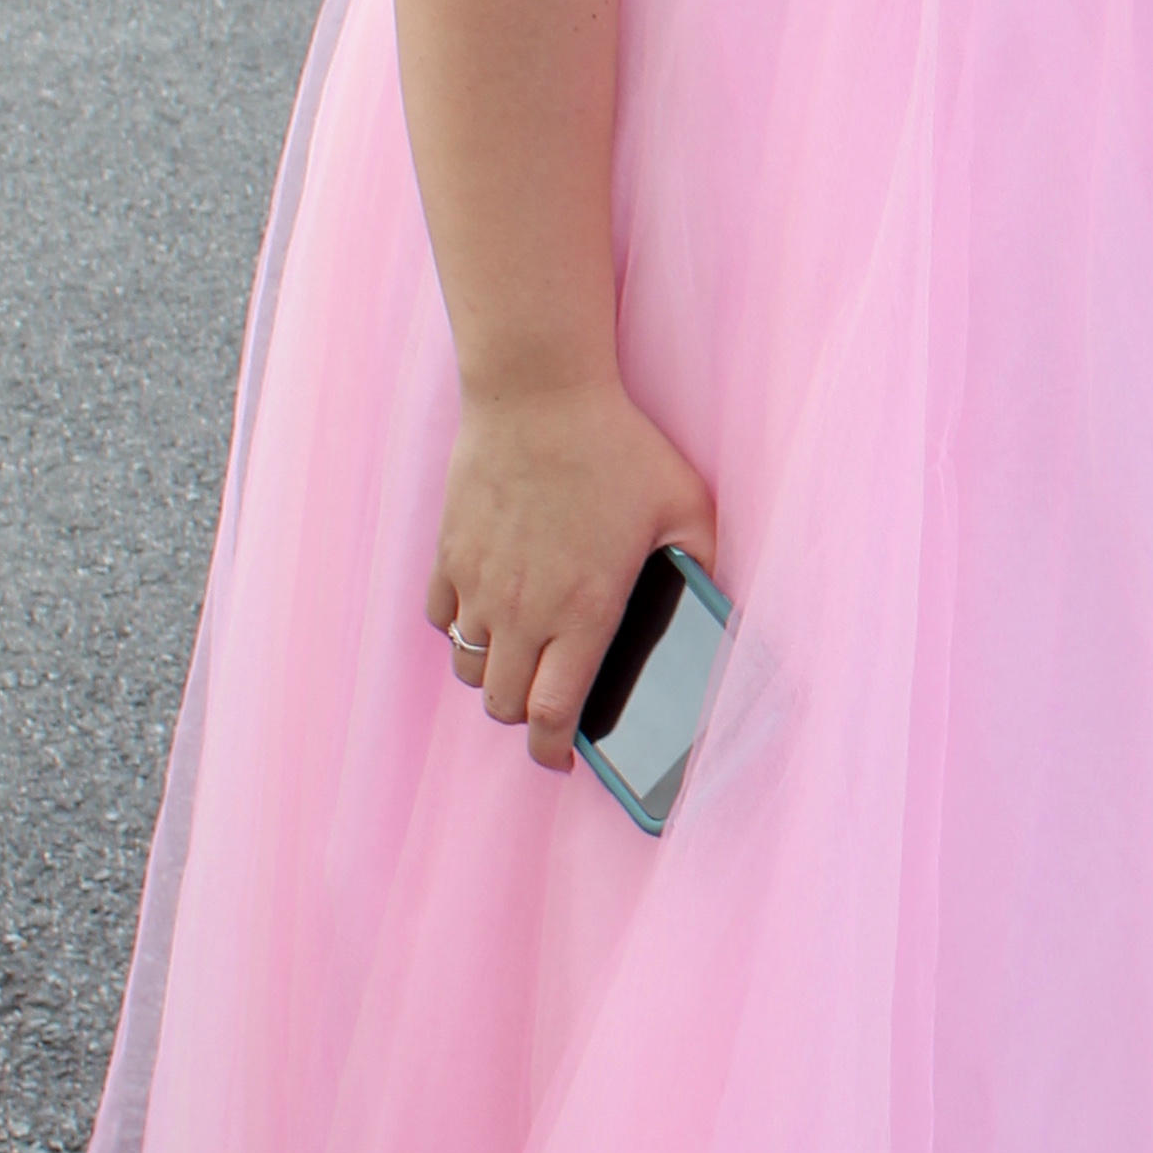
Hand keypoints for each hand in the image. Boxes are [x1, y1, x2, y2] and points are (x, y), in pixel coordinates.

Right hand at [428, 378, 715, 772]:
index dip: (555, 752)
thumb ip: (701, 564)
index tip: (564, 759)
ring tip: (524, 656)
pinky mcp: (448, 555)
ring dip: (495, 675)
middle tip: (550, 702)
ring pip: (469, 668)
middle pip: (504, 706)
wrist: (538, 394)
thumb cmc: (618, 448)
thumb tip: (711, 606)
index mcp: (584, 611)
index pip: (554, 716)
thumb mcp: (686, 506)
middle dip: (527, 717)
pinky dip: (461, 628)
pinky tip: (491, 610)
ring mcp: (478, 584)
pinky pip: (440, 619)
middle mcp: (524, 609)